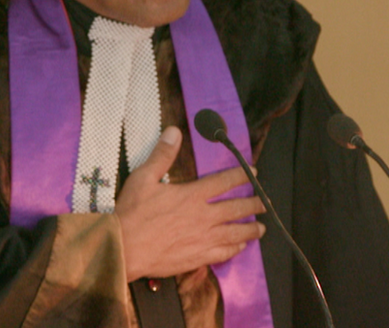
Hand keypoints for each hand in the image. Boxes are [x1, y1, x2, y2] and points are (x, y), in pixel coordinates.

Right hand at [115, 126, 265, 281]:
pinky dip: (235, 249)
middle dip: (254, 204)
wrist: (123, 249)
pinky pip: (223, 253)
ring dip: (250, 229)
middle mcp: (203, 216)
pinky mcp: (198, 257)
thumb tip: (174, 131)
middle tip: (265, 203)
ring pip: (235, 233)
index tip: (253, 172)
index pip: (224, 181)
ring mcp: (203, 239)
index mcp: (192, 195)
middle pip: (236, 208)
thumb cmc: (132, 213)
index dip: (241, 174)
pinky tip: (240, 247)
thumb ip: (162, 155)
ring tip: (261, 228)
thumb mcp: (143, 178)